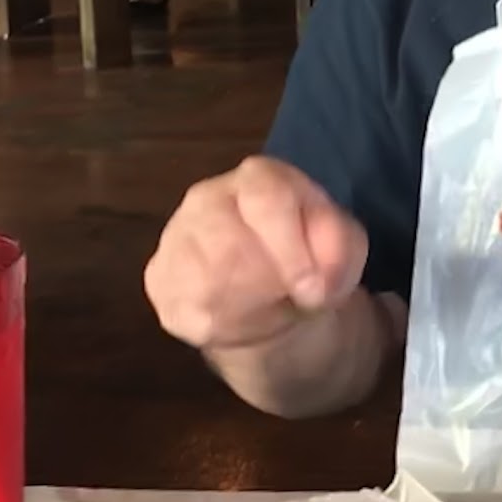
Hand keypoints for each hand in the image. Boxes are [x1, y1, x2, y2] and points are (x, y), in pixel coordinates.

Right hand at [145, 156, 368, 350]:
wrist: (273, 298)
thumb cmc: (310, 260)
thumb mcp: (343, 248)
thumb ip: (340, 248)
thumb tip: (319, 276)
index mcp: (259, 178)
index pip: (267, 199)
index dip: (292, 250)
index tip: (315, 292)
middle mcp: (207, 197)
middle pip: (227, 240)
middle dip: (268, 282)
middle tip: (291, 300)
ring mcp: (176, 235)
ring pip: (201, 277)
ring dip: (245, 304)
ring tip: (267, 305)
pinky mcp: (159, 276)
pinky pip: (182, 306)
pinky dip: (218, 323)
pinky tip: (238, 318)